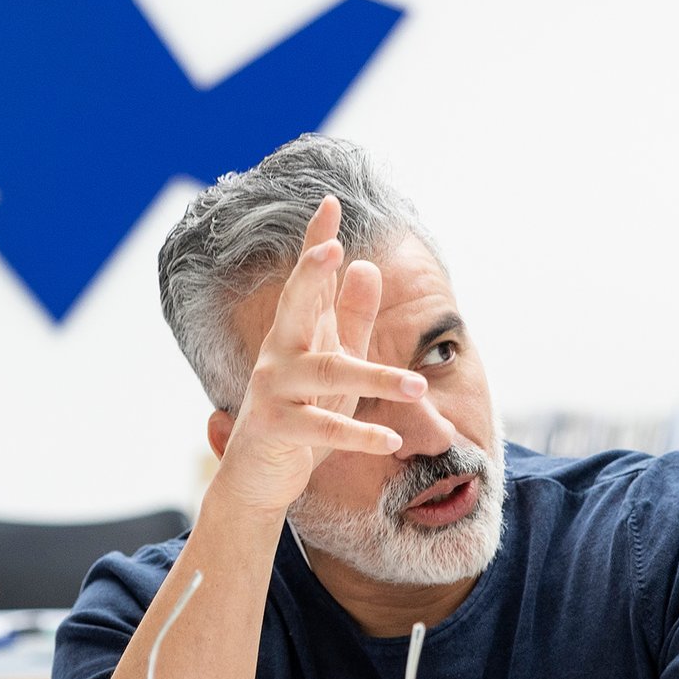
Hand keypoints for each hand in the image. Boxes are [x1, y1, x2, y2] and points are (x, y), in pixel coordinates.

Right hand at [209, 196, 425, 516]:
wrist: (260, 475)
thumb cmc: (302, 413)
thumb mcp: (334, 362)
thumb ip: (349, 318)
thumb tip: (366, 265)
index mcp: (296, 334)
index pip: (308, 281)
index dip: (317, 241)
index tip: (330, 202)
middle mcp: (279, 354)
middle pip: (295, 306)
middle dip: (310, 276)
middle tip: (331, 249)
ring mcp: (274, 390)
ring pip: (327, 373)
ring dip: (376, 377)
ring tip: (418, 385)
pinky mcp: (276, 428)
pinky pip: (323, 429)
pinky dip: (359, 435)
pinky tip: (392, 440)